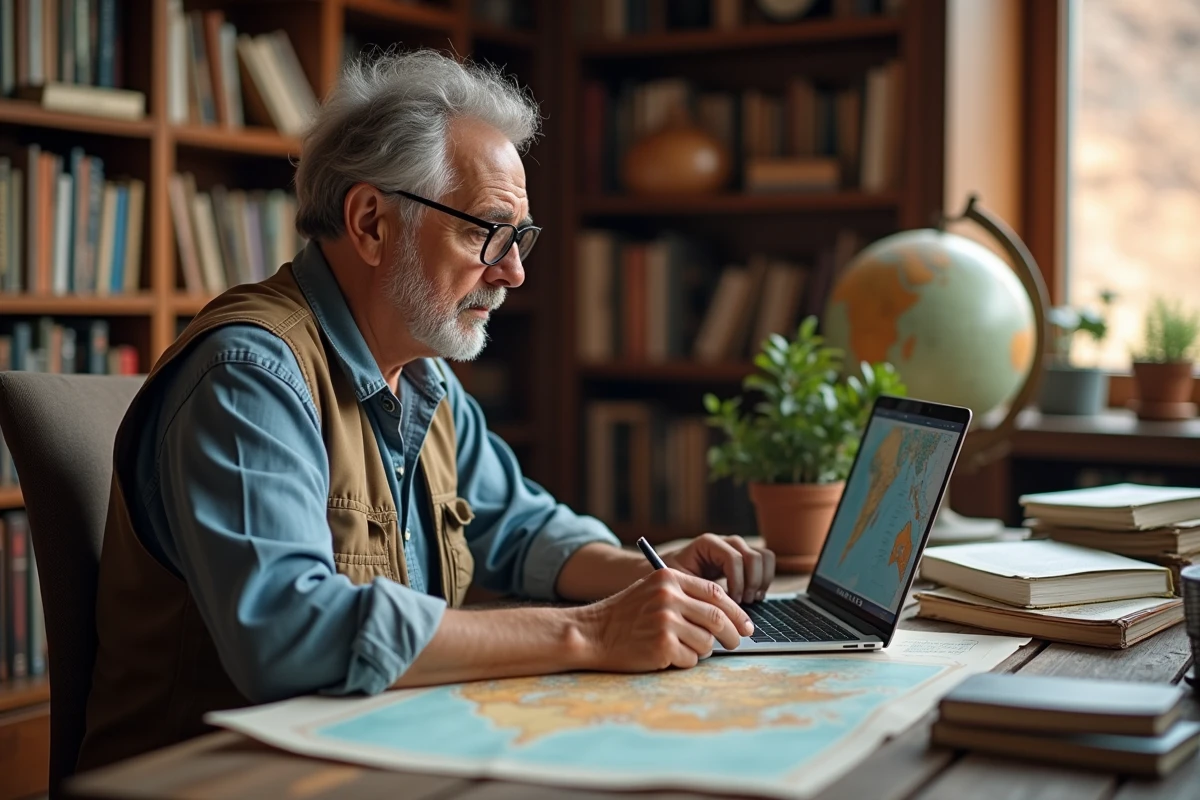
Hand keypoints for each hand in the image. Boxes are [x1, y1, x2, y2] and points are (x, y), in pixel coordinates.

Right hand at [575, 569, 754, 671]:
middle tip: (736, 644)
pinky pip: (691, 660)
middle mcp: (669, 597)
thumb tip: (728, 614)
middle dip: (733, 635)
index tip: (746, 625)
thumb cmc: (625, 614)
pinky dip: (684, 662)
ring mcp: (665, 622)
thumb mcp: (653, 590)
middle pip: (718, 619)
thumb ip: (685, 595)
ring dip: (701, 650)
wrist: (592, 633)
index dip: (737, 611)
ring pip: (707, 642)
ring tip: (681, 648)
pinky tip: (666, 656)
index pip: (716, 593)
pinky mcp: (662, 646)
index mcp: (669, 579)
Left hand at [662, 533, 775, 604]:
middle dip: (752, 582)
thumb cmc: (674, 580)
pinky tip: (754, 595)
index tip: (733, 601)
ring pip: (764, 556)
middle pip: (753, 556)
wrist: (672, 574)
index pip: (733, 558)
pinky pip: (766, 562)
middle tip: (744, 602)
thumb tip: (723, 605)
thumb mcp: (682, 584)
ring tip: (751, 599)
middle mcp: (726, 541)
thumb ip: (701, 590)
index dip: (737, 581)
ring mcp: (738, 548)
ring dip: (762, 580)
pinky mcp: (745, 557)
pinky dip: (766, 579)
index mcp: (708, 543)